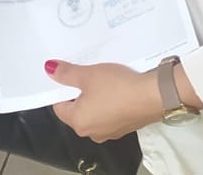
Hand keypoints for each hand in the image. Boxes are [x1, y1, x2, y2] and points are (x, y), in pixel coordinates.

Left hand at [46, 60, 162, 140]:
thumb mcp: (88, 75)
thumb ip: (66, 73)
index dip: (62, 90)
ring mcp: (111, 132)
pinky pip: (111, 114)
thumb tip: (49, 69)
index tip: (69, 76)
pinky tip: (119, 88)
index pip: (60, 107)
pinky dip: (111, 102)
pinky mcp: (126, 127)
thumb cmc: (117, 86)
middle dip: (80, 93)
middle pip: (78, 111)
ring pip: (96, 112)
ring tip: (104, 79)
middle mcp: (92, 133)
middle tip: (87, 74)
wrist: (153, 96)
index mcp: (78, 123)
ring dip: (97, 97)